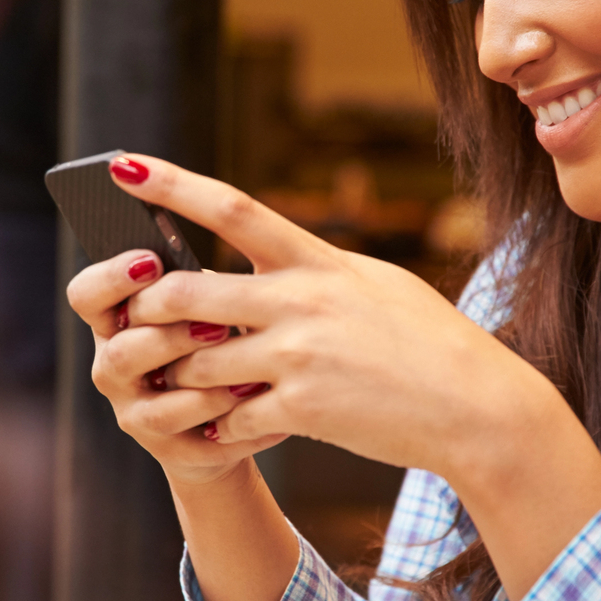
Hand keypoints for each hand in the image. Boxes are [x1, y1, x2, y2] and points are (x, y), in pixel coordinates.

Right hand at [66, 245, 290, 488]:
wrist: (220, 417)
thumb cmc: (208, 342)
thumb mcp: (198, 306)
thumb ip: (194, 287)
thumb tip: (213, 279)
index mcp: (113, 323)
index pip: (86, 296)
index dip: (112, 278)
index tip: (152, 262)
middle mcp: (113, 368)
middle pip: (122, 354)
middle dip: (170, 339)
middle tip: (217, 328)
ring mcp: (135, 413)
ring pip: (159, 408)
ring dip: (205, 394)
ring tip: (248, 381)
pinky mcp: (168, 450)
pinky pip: (198, 445)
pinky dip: (235, 428)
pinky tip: (265, 409)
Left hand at [99, 156, 600, 518]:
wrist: (477, 407)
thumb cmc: (427, 344)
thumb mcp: (373, 286)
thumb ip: (315, 272)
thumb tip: (268, 257)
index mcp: (317, 261)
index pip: (233, 208)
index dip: (172, 186)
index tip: (122, 167)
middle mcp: (302, 300)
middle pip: (188, 291)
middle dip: (146, 307)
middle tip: (129, 317)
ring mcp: (300, 355)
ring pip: (197, 362)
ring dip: (180, 378)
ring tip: (177, 387)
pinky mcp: (303, 408)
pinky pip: (231, 418)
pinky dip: (220, 429)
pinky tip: (223, 433)